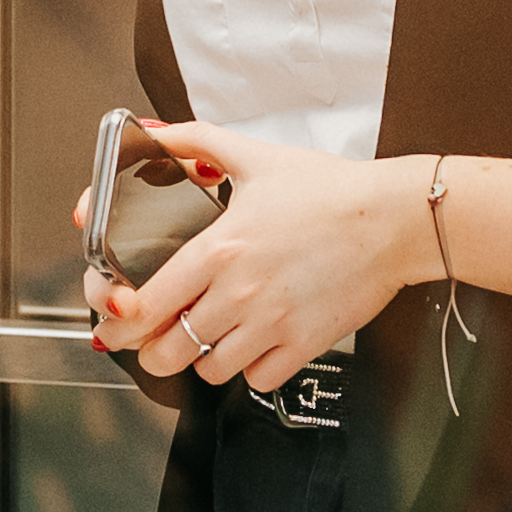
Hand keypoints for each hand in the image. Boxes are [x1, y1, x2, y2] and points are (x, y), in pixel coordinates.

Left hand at [80, 125, 428, 393]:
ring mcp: (272, 323)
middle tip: (157, 339)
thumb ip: (193, 141)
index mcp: (218, 249)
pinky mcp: (305, 344)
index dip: (120, 320)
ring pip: (209, 370)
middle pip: (167, 350)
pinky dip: (249, 370)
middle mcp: (239, 292)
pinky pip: (258, 380)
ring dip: (201, 358)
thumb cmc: (331, 190)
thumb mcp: (254, 155)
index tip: (117, 319)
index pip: (145, 304)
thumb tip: (151, 131)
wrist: (394, 219)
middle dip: (153, 350)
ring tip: (209, 337)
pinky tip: (252, 346)